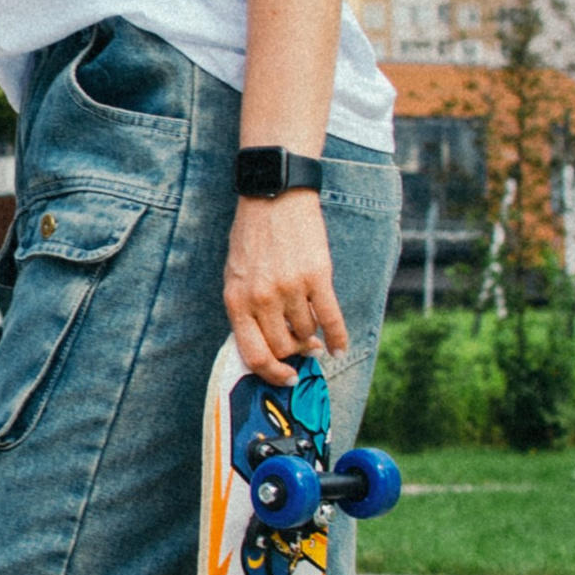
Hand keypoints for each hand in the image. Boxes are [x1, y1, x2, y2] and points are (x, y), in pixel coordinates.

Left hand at [224, 191, 345, 386]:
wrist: (274, 196)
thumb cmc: (252, 236)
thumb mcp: (235, 274)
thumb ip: (246, 310)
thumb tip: (267, 347)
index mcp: (236, 301)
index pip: (254, 355)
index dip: (272, 374)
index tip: (286, 378)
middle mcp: (262, 299)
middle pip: (284, 348)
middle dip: (295, 353)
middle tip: (303, 348)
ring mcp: (290, 289)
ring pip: (307, 334)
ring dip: (312, 338)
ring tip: (313, 332)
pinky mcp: (318, 277)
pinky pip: (331, 320)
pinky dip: (338, 338)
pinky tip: (339, 347)